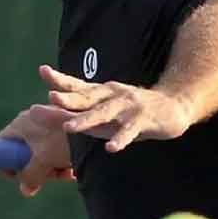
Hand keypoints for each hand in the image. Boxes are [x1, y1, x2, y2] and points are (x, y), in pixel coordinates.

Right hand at [0, 104, 76, 197]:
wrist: (96, 127)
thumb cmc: (64, 141)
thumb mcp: (42, 162)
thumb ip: (29, 177)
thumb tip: (25, 190)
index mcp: (21, 123)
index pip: (2, 144)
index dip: (5, 163)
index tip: (15, 177)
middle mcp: (32, 119)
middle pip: (24, 151)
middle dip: (36, 170)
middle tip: (47, 179)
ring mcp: (49, 121)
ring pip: (42, 152)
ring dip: (52, 168)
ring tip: (67, 173)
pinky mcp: (63, 126)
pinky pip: (56, 146)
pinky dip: (62, 159)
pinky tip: (74, 168)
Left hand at [40, 65, 193, 152]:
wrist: (174, 106)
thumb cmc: (132, 111)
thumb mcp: (104, 112)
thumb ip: (79, 113)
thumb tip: (47, 112)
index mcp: (102, 92)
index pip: (78, 85)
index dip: (60, 79)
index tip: (43, 70)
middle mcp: (112, 95)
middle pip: (87, 97)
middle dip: (68, 98)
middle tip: (51, 98)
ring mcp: (128, 106)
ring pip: (105, 113)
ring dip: (86, 120)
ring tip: (68, 128)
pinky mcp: (144, 119)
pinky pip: (130, 131)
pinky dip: (120, 139)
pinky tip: (111, 148)